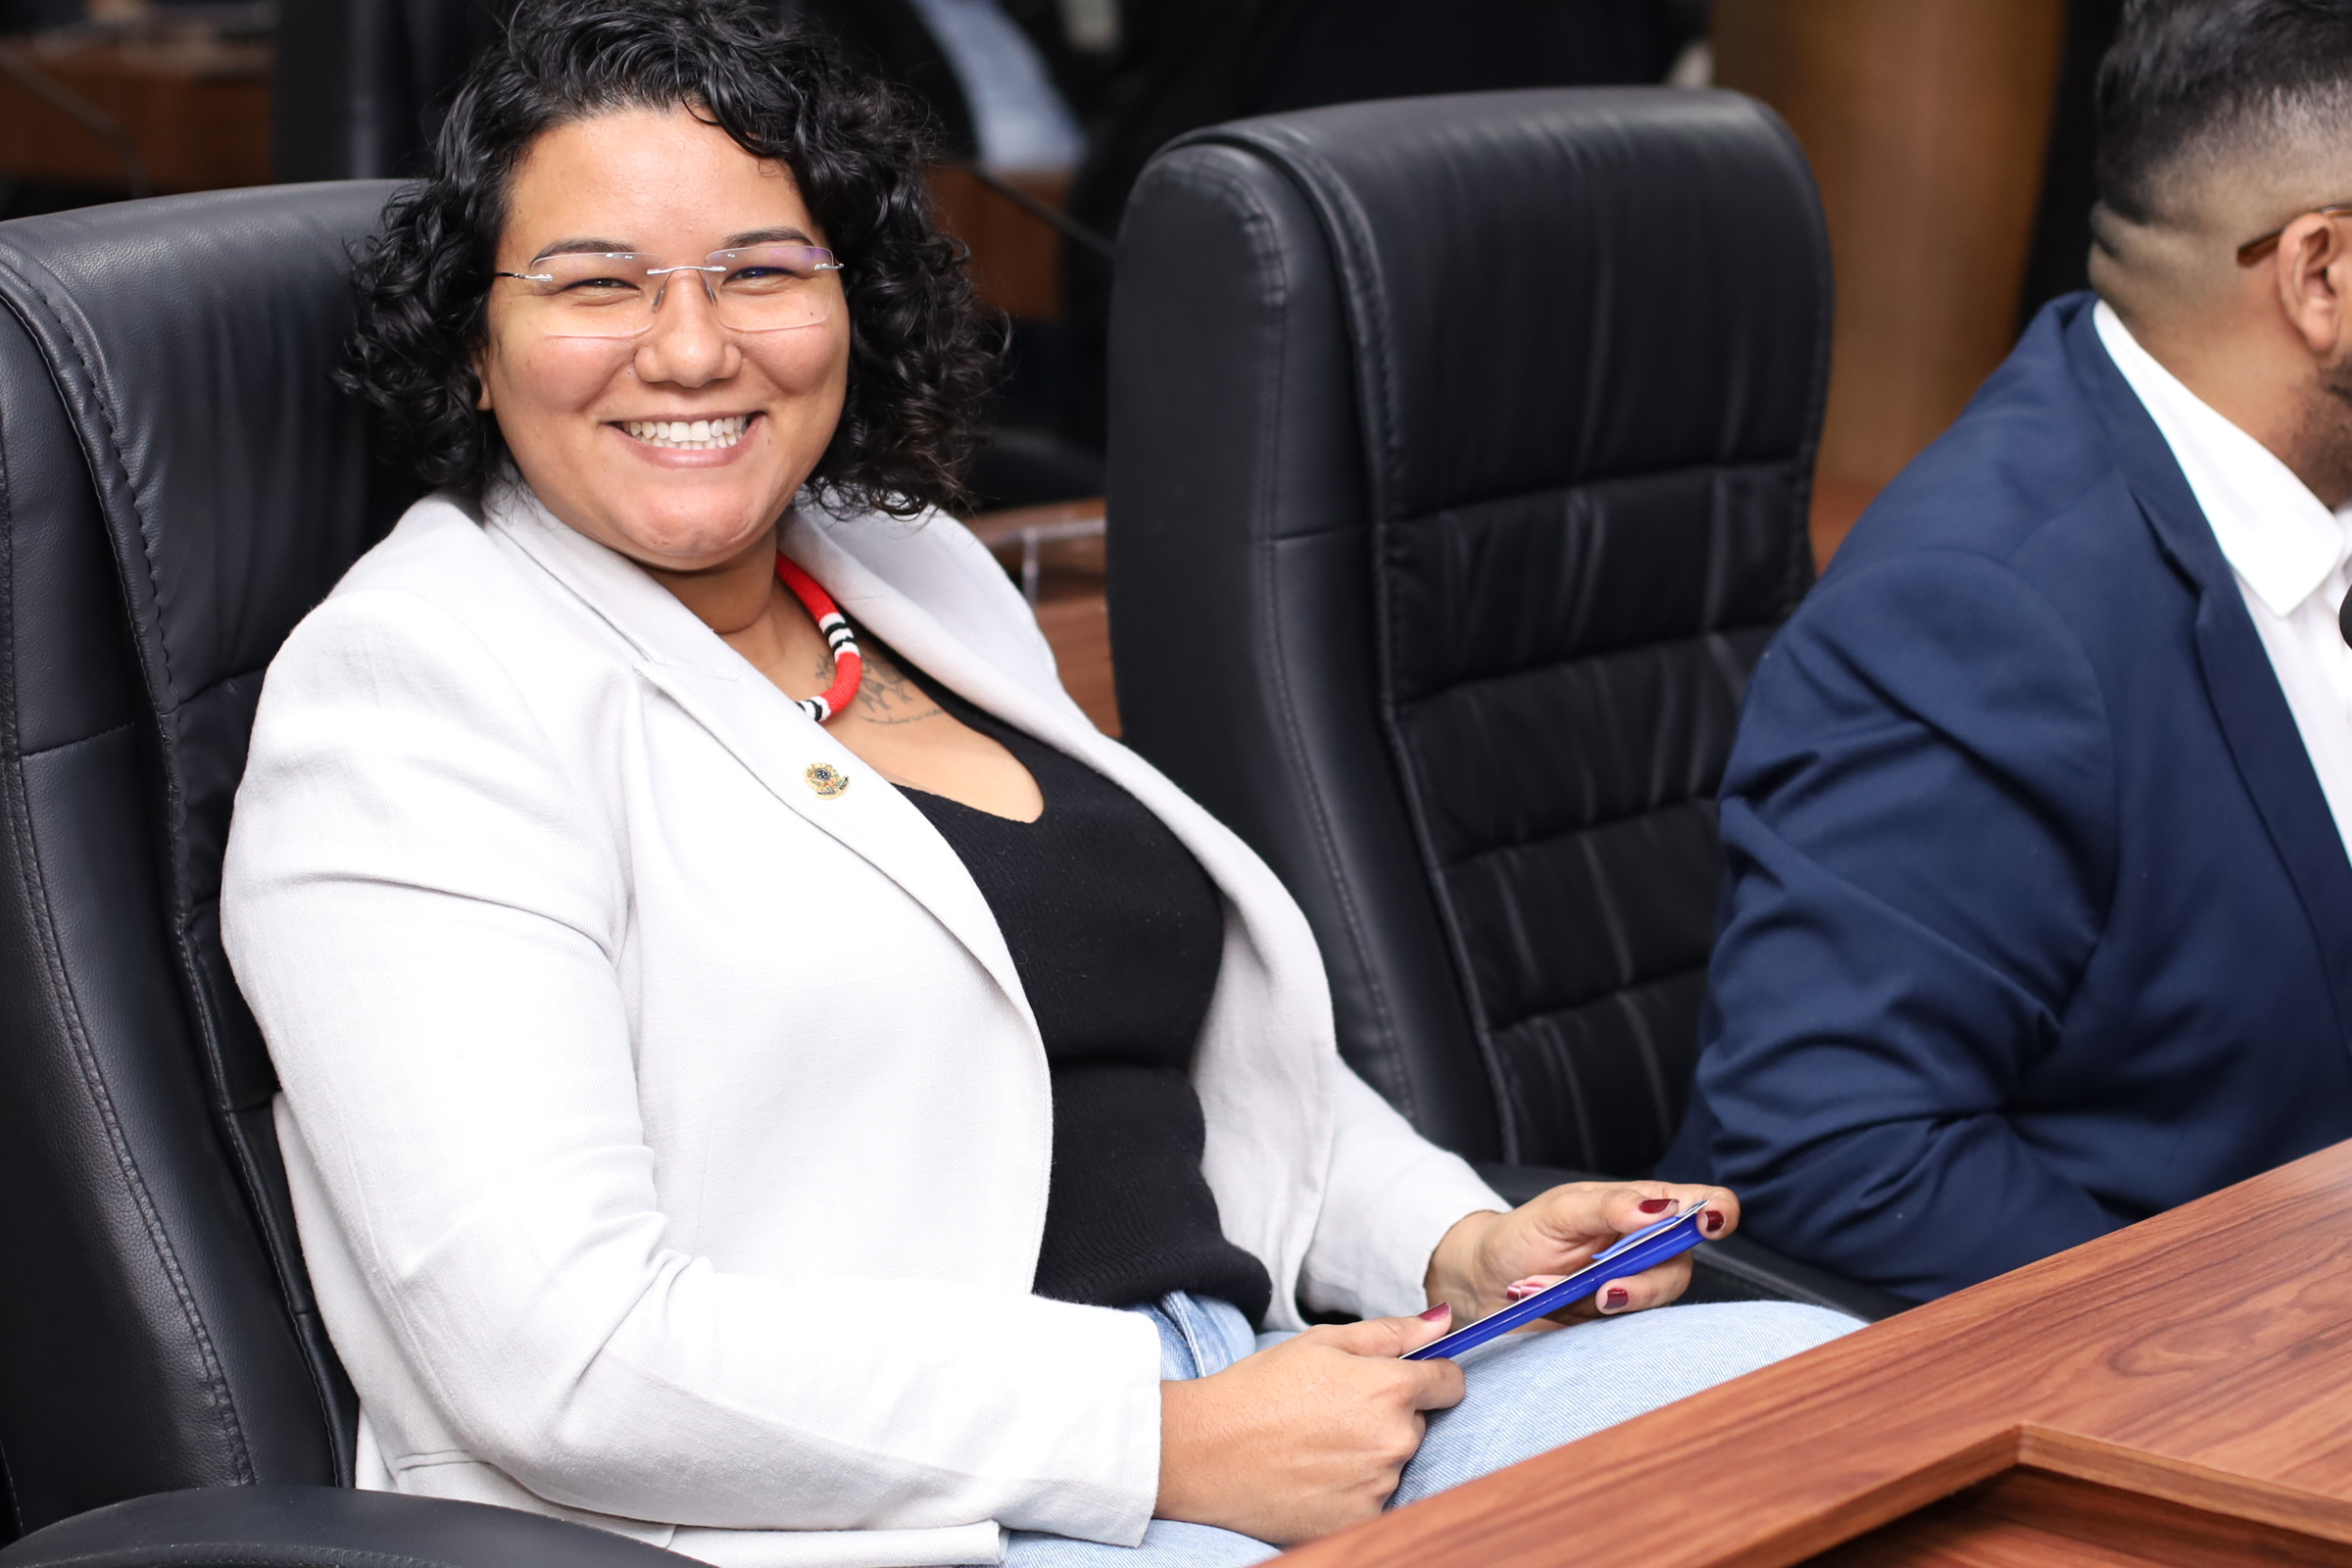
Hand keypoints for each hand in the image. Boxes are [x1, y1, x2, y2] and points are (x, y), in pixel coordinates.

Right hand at [1156, 1308, 1464, 1543]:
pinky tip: (1313, 1474)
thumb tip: (1444, 1321)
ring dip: (1369, 1453)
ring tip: (1315, 1443)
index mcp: (1390, 1389)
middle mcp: (1395, 1441)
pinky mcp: (1360, 1520)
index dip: (1430, 1376)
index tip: (1403, 1379)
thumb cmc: (1258, 1389)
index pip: (1450, 1383)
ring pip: (1393, 1461)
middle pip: (1417, 1423)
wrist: (1203, 1453)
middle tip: (1333, 1411)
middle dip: (1389, 1415)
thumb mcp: (1320, 1343)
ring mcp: (1379, 1486)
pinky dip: (1352, 1488)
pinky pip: (1374, 1498)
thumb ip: (1390, 1333)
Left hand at [1421, 1181, 1736, 1327]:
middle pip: (1681, 1265)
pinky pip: (1625, 1328)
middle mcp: (1646, 1248)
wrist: (1483, 1282)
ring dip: (1605, 1298)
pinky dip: (1584, 1317)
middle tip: (1602, 1286)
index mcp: (1641, 1207)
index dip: (1717, 1213)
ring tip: (1551, 1288)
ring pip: (1655, 1302)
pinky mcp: (1614, 1322)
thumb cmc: (1522, 1236)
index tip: (1708, 1224)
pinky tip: (1553, 1303)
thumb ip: (1611, 1207)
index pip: (1702, 1205)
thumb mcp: (1560, 1211)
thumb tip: (1662, 1209)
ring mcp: (1633, 1287)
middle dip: (1643, 1280)